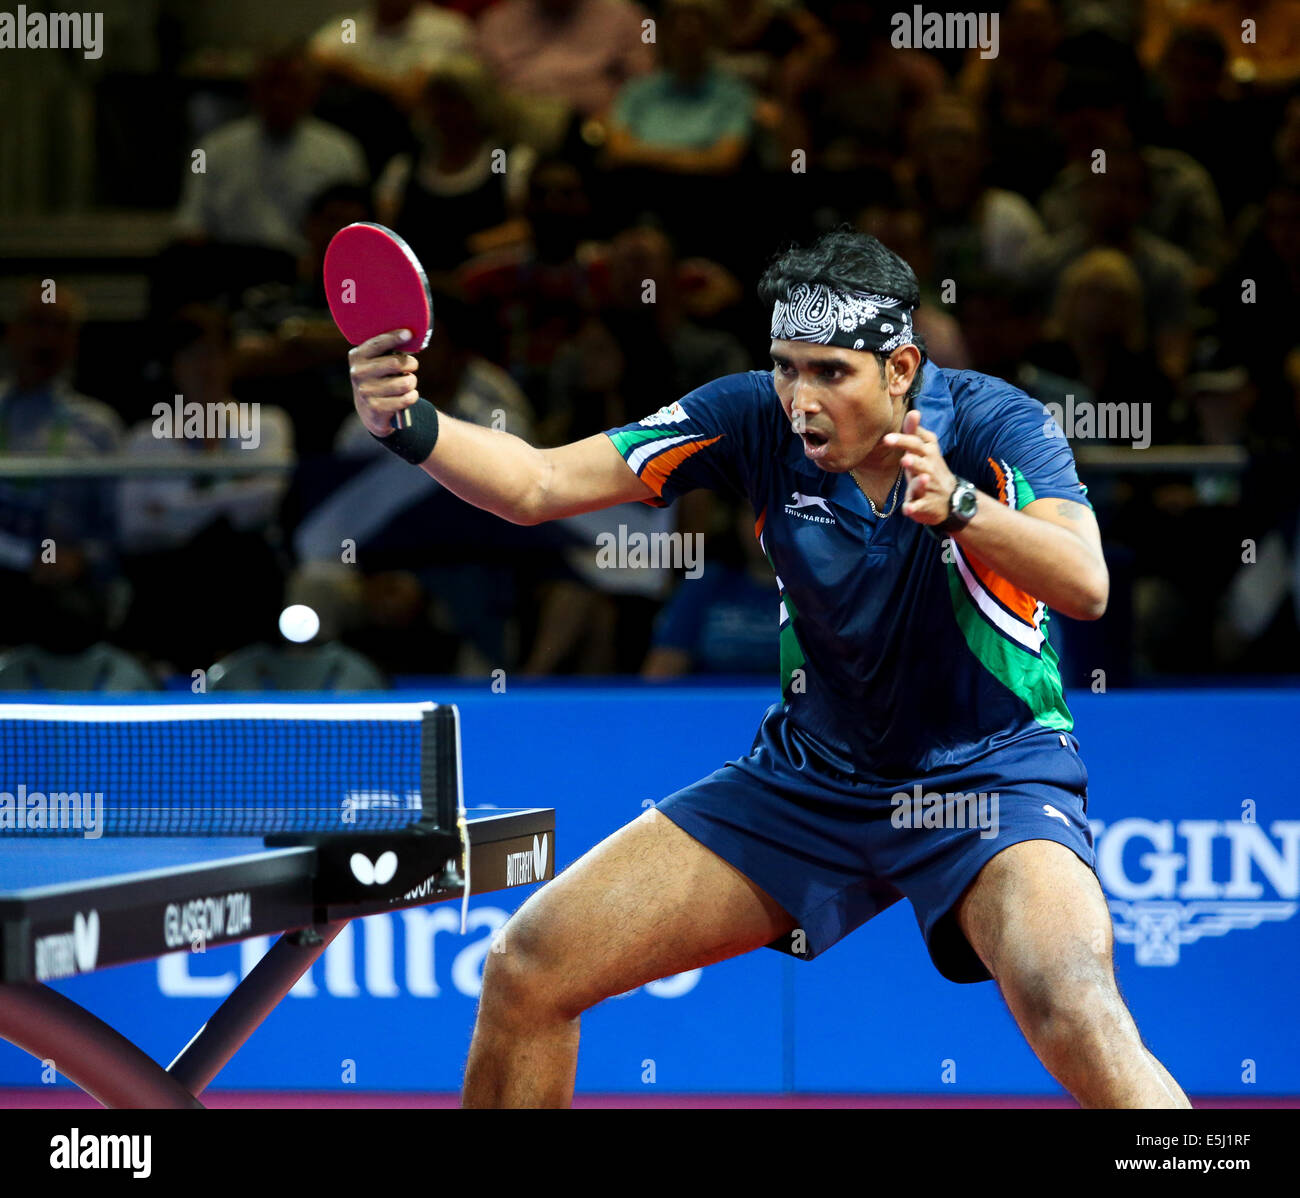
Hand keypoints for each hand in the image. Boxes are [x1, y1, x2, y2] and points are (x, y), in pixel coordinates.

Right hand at [348, 329, 420, 437]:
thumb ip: (388, 350)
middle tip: (412, 365)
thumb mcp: (377, 361)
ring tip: (408, 382)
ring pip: (404, 383)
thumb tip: (409, 337)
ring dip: (411, 381)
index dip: (394, 337)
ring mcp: (366, 391)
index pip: (378, 344)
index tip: (408, 334)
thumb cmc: (380, 377)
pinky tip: (409, 395)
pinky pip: (406, 399)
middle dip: (410, 363)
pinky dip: (412, 396)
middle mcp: (358, 373)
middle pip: (395, 363)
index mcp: (357, 356)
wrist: (370, 410)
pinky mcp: (376, 408)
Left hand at [883, 409, 958, 525]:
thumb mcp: (923, 451)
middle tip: (898, 453)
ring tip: (908, 470)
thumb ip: (915, 433)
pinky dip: (914, 507)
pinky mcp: (926, 504)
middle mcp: (930, 468)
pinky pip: (920, 505)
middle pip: (920, 459)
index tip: (887, 437)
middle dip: (911, 456)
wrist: (951, 500)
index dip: (904, 438)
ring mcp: (929, 486)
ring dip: (916, 479)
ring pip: (923, 481)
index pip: (917, 442)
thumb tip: (913, 411)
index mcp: (928, 452)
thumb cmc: (929, 470)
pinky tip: (907, 509)